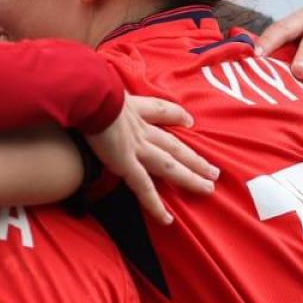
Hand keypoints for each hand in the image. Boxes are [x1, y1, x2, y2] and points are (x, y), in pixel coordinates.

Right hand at [84, 95, 219, 225]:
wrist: (89, 95)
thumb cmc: (88, 88)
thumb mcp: (100, 83)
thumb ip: (101, 86)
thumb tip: (91, 83)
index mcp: (133, 108)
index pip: (161, 111)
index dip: (177, 116)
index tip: (188, 122)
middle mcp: (140, 129)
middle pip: (174, 144)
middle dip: (194, 157)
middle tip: (213, 169)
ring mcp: (136, 147)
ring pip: (170, 166)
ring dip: (190, 177)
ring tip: (208, 188)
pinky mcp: (126, 163)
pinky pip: (144, 187)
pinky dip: (155, 204)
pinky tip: (167, 219)